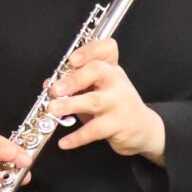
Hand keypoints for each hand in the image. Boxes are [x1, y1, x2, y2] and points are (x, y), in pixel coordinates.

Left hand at [52, 38, 165, 159]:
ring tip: (54, 109)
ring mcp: (119, 102)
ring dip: (71, 104)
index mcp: (110, 68)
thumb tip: (49, 84)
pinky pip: (95, 131)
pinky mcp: (118, 125)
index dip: (89, 51)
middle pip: (97, 71)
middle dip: (74, 79)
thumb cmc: (114, 105)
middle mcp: (116, 81)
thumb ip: (74, 84)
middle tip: (56, 89)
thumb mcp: (97, 89)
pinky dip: (78, 137)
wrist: (142, 128)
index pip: (106, 49)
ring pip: (94, 101)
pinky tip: (64, 142)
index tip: (72, 59)